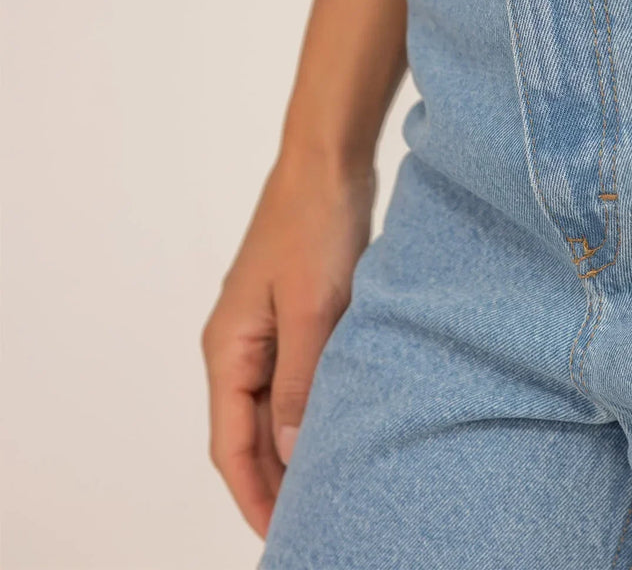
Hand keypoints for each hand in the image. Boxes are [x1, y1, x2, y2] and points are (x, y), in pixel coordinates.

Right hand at [201, 151, 375, 537]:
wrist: (328, 163)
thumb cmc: (313, 226)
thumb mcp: (310, 309)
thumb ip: (300, 381)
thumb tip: (291, 451)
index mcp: (228, 346)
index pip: (230, 442)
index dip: (252, 494)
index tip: (281, 535)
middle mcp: (239, 343)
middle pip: (248, 430)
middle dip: (273, 479)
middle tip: (311, 520)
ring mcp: (268, 327)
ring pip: (274, 404)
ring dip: (293, 445)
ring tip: (326, 486)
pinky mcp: (297, 311)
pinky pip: (297, 374)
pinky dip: (312, 406)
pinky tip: (339, 423)